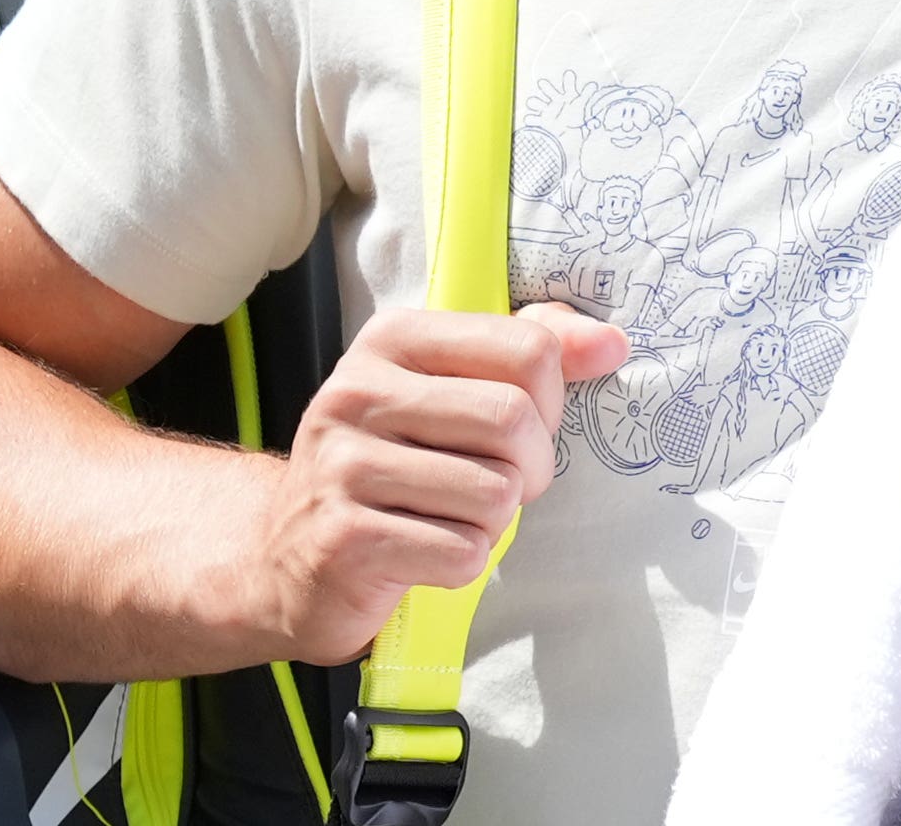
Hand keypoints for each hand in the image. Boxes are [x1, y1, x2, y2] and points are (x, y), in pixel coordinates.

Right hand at [251, 302, 625, 661]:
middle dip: (531, 468)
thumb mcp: (451, 390)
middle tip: (502, 486)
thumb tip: (613, 343)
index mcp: (393, 338)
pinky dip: (464, 562)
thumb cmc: (394, 465)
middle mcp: (359, 391)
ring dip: (494, 521)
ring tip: (453, 518)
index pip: (529, 348)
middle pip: (513, 419)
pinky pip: (463, 553)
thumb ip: (532, 353)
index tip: (525, 428)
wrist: (288, 556)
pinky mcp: (346, 539)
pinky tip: (425, 553)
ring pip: (494, 494)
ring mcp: (344, 466)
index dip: (552, 401)